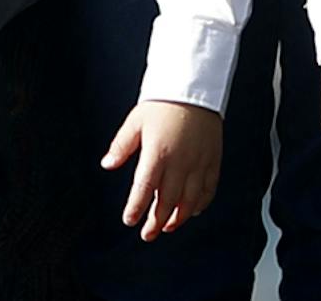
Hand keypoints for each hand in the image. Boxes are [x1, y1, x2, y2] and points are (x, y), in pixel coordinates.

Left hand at [101, 101, 222, 240]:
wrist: (194, 87)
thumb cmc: (164, 104)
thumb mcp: (135, 121)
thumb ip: (121, 145)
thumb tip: (107, 164)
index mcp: (157, 153)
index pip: (143, 190)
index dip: (136, 209)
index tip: (129, 220)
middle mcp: (179, 162)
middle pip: (167, 201)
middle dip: (156, 222)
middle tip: (148, 233)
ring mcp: (198, 163)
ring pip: (189, 200)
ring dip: (178, 218)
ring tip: (168, 227)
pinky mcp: (212, 160)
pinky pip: (209, 189)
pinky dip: (201, 204)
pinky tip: (192, 211)